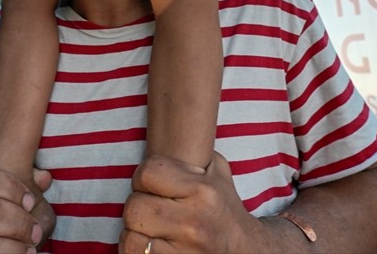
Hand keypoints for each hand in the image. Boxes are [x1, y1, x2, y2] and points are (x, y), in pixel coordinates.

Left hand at [120, 154, 260, 253]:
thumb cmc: (224, 208)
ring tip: (149, 228)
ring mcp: (185, 250)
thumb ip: (193, 153)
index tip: (151, 184)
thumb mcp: (218, 172)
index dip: (143, 177)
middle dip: (137, 205)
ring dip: (134, 231)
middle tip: (149, 207)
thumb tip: (166, 134)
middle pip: (134, 206)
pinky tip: (150, 243)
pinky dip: (137, 250)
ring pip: (131, 234)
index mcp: (203, 191)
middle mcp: (194, 221)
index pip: (148, 173)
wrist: (245, 251)